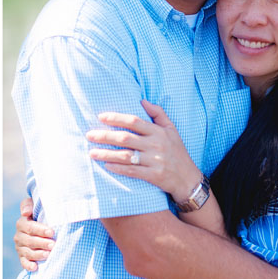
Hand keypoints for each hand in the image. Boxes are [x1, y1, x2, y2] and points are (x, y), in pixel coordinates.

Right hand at [14, 197, 53, 271]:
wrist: (38, 228)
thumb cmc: (39, 215)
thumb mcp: (34, 206)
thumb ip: (28, 205)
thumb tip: (25, 212)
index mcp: (21, 223)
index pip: (30, 227)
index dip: (41, 230)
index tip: (52, 232)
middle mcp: (19, 236)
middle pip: (30, 241)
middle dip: (42, 243)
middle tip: (53, 245)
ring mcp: (20, 248)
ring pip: (28, 253)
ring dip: (38, 255)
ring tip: (49, 255)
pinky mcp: (22, 257)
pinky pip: (24, 263)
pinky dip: (29, 266)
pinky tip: (36, 268)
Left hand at [87, 100, 201, 200]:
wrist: (188, 178)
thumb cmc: (177, 151)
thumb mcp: (172, 130)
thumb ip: (158, 113)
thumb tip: (142, 100)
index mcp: (159, 132)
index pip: (134, 121)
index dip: (116, 118)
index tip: (101, 117)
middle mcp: (156, 145)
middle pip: (126, 138)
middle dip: (105, 136)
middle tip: (89, 135)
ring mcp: (155, 161)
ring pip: (126, 155)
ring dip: (107, 153)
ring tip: (92, 152)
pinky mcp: (154, 176)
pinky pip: (132, 171)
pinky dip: (118, 168)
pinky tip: (106, 165)